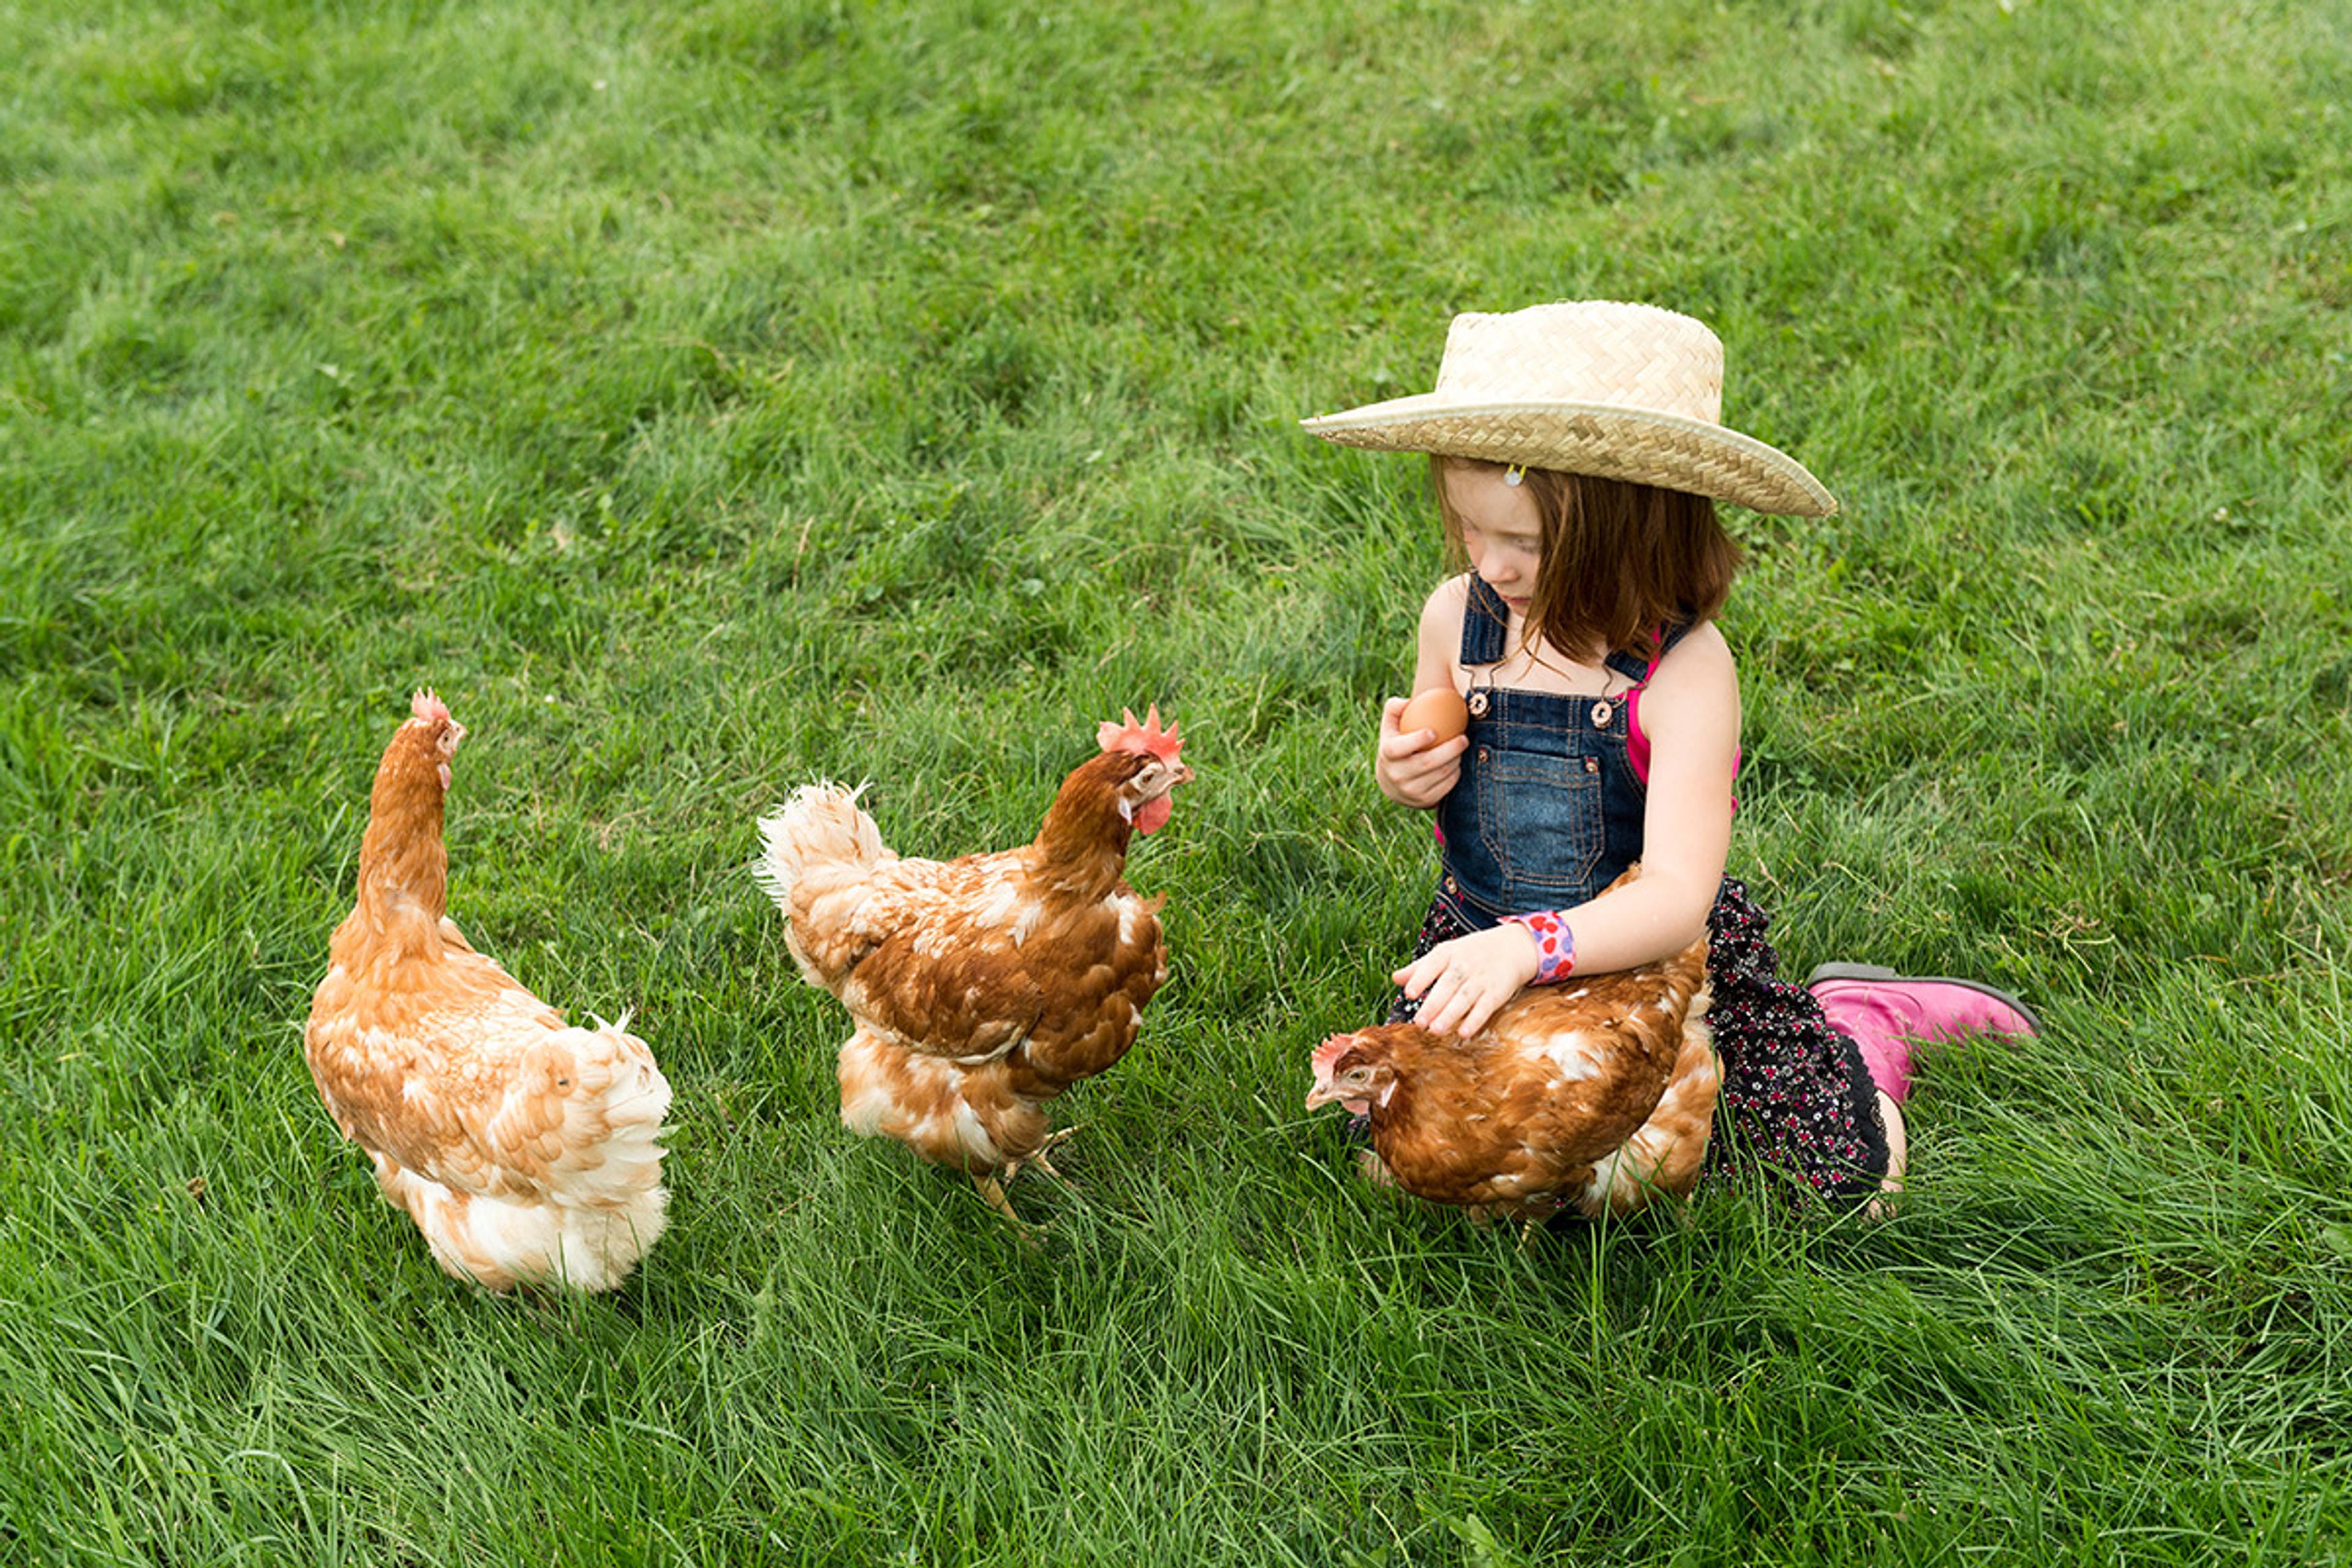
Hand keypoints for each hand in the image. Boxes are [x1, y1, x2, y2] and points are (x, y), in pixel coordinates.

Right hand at [1374, 696, 1468, 807]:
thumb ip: (1395, 708)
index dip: (1416, 740)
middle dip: (1450, 750)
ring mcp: (1410, 791)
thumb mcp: (1389, 725)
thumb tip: (1408, 702)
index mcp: (1387, 754)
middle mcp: (1396, 775)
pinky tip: (1458, 763)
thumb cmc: (1396, 743)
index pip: (1399, 748)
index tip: (1433, 731)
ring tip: (1462, 748)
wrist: (1391, 782)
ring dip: (1456, 760)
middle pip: (1427, 763)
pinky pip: (1446, 787)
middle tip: (1464, 738)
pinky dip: (1455, 774)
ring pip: (1440, 775)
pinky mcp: (1424, 802)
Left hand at [1391, 924, 1539, 1038]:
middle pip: (1447, 985)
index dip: (1420, 979)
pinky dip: (1475, 1020)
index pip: (1432, 965)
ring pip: (1464, 998)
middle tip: (1419, 1023)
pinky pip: (1485, 1007)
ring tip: (1435, 1031)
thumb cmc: (1471, 953)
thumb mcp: (1445, 953)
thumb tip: (1395, 979)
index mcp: (1447, 954)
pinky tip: (1464, 1033)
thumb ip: (1420, 968)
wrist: (1512, 947)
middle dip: (1433, 1004)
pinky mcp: (1496, 992)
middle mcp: (1464, 966)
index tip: (1409, 994)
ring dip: (1450, 1015)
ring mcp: (1481, 979)